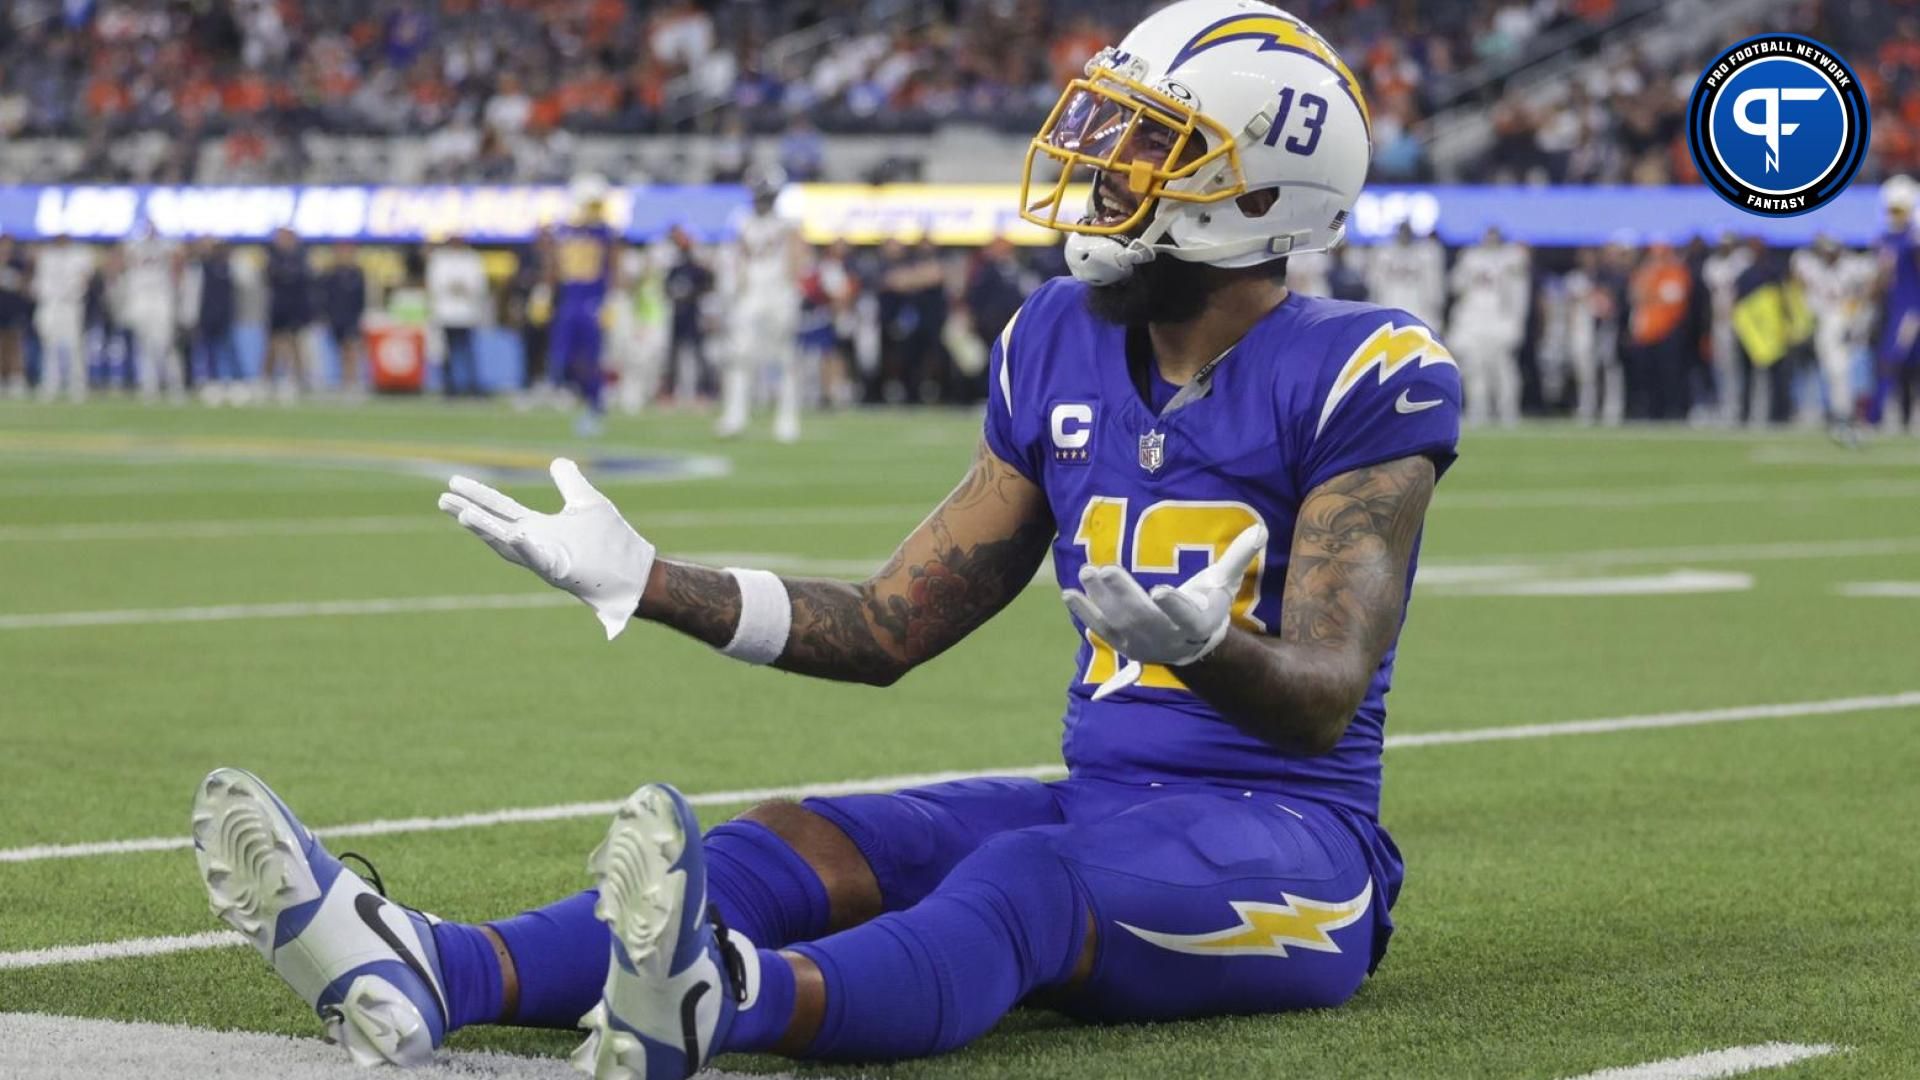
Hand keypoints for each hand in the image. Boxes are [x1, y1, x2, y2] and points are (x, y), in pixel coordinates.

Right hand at [437, 458, 655, 639]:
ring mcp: (544, 558)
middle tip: (441, 500)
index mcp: (538, 527)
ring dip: (486, 529)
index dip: (478, 496)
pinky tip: (514, 534)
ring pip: (508, 544)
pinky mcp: (560, 570)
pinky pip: (538, 558)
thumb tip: (557, 461)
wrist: (633, 570)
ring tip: (462, 513)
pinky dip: (525, 547)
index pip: (501, 508)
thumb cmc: (611, 540)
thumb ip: (570, 482)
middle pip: (494, 525)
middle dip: (468, 513)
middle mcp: (535, 543)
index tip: (454, 483)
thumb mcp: (586, 502)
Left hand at [1061, 523, 1266, 700]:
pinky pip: (1100, 629)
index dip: (1173, 605)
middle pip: (1144, 618)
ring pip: (1119, 623)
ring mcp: (1142, 645)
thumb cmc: (1207, 606)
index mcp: (1198, 624)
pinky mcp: (1122, 645)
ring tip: (1087, 570)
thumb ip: (1238, 557)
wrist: (1192, 647)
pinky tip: (1069, 594)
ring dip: (1100, 598)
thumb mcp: (1224, 584)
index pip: (1186, 616)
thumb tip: (1262, 529)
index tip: (1160, 590)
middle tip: (1105, 569)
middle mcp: (1169, 640)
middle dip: (1123, 594)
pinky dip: (1084, 612)